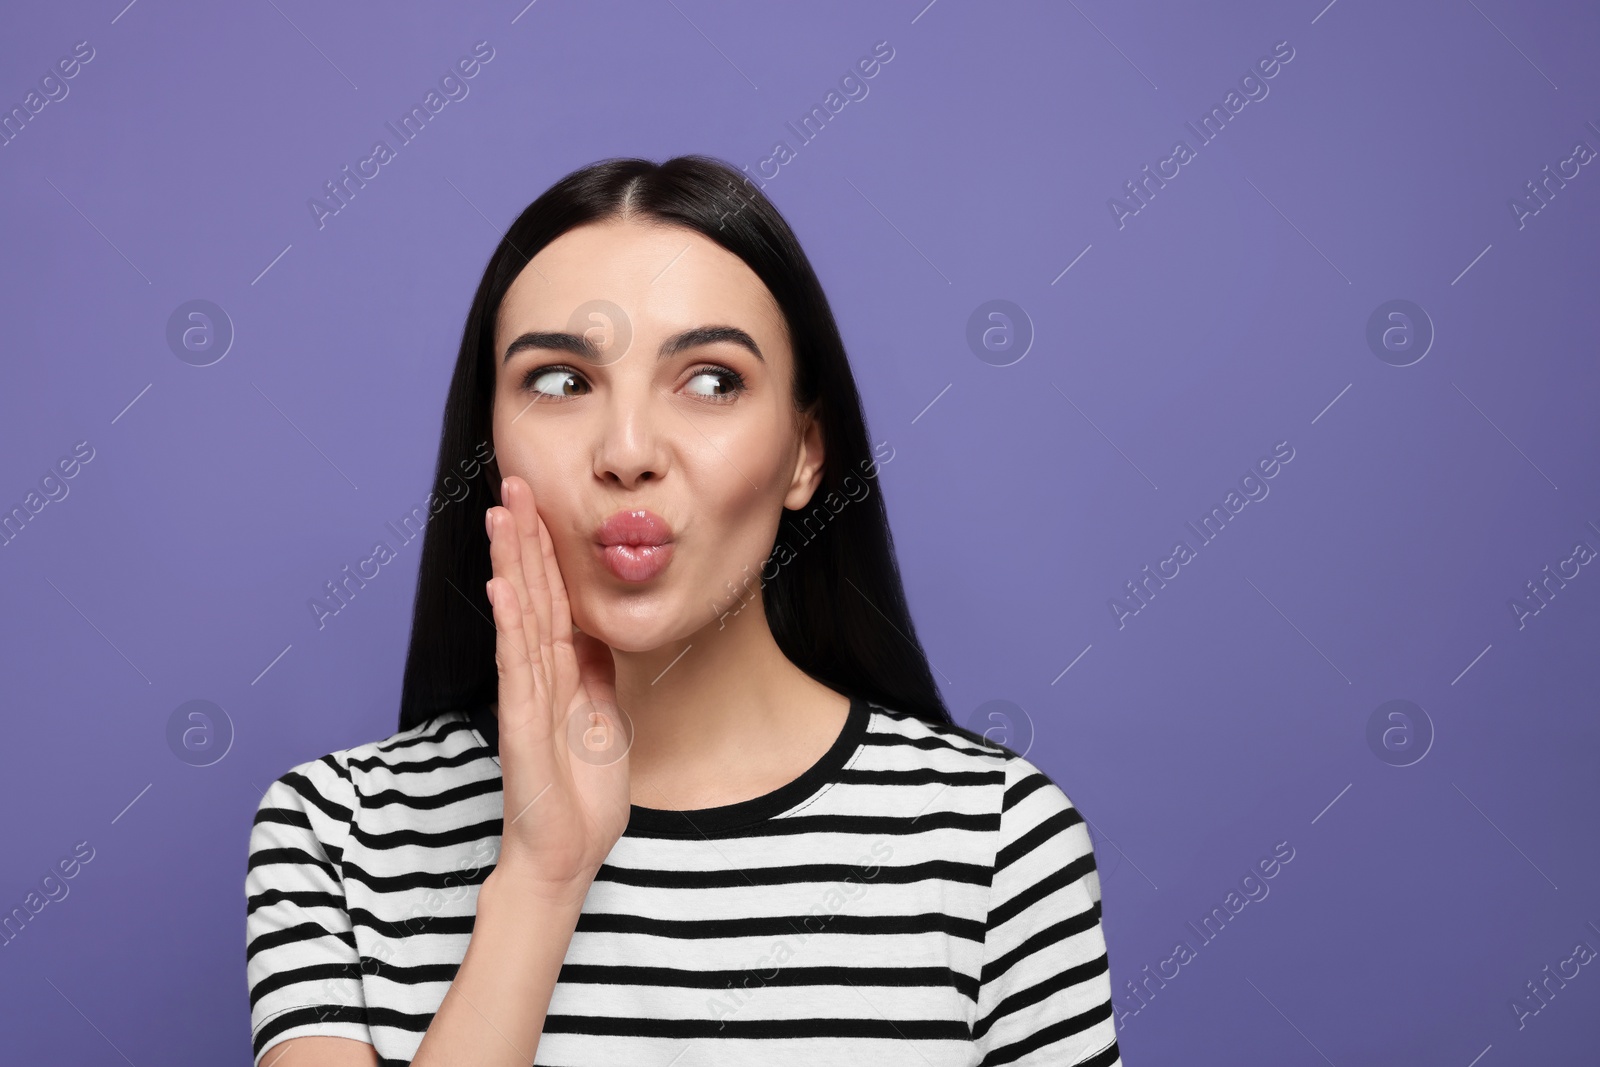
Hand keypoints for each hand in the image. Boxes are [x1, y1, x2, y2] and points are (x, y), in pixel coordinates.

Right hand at [484, 475, 629, 904]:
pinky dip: (511, 622)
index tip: (542, 501)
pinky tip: (504, 585)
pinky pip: (517, 663)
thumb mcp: (605, 717)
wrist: (567, 853)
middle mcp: (537, 674)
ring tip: (503, 513)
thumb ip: (596, 673)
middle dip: (524, 537)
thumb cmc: (581, 793)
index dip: (547, 549)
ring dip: (511, 563)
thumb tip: (598, 630)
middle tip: (514, 482)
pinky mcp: (522, 722)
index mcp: (560, 671)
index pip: (553, 597)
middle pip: (531, 592)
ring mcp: (526, 695)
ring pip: (519, 615)